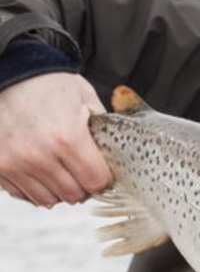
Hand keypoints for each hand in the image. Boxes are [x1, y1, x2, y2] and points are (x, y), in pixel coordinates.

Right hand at [0, 73, 110, 206]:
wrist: (9, 71)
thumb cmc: (48, 82)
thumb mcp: (86, 99)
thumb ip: (102, 130)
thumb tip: (115, 156)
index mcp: (68, 138)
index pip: (96, 182)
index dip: (103, 179)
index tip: (102, 172)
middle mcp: (39, 155)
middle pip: (74, 195)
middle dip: (83, 186)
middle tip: (83, 171)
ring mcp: (15, 163)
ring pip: (49, 200)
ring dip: (60, 190)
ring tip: (62, 171)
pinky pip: (23, 194)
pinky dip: (36, 188)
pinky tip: (41, 171)